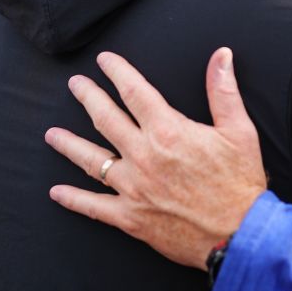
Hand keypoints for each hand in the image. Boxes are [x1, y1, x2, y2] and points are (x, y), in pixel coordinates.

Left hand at [45, 48, 266, 268]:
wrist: (238, 234)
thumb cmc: (240, 182)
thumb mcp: (239, 130)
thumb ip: (223, 90)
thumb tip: (221, 55)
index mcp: (168, 131)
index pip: (135, 92)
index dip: (117, 72)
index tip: (104, 60)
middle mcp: (143, 156)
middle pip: (106, 119)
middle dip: (88, 97)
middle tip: (75, 85)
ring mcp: (133, 188)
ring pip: (91, 160)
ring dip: (69, 144)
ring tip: (52, 134)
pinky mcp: (130, 217)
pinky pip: (94, 206)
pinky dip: (73, 199)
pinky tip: (57, 192)